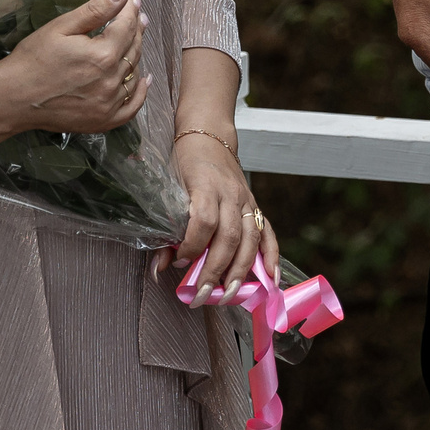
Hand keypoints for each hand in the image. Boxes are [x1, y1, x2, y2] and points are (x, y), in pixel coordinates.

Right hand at [0, 0, 148, 137]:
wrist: (12, 98)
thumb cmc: (33, 58)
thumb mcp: (62, 27)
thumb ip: (98, 8)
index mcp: (103, 55)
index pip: (127, 27)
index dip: (131, 11)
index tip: (133, 0)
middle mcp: (111, 81)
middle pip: (133, 49)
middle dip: (136, 30)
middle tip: (137, 16)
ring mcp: (109, 104)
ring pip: (133, 74)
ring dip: (137, 55)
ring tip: (135, 40)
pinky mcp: (103, 121)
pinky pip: (132, 107)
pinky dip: (140, 93)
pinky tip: (143, 79)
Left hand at [169, 129, 278, 300]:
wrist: (208, 134)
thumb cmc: (184, 162)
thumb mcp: (169, 188)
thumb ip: (166, 229)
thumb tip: (159, 269)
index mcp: (206, 186)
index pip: (203, 221)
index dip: (192, 246)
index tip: (179, 263)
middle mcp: (230, 193)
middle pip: (229, 236)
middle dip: (216, 270)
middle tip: (202, 295)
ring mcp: (246, 199)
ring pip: (249, 239)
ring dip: (241, 271)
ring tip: (229, 295)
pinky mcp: (255, 204)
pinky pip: (267, 232)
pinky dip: (271, 256)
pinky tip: (270, 277)